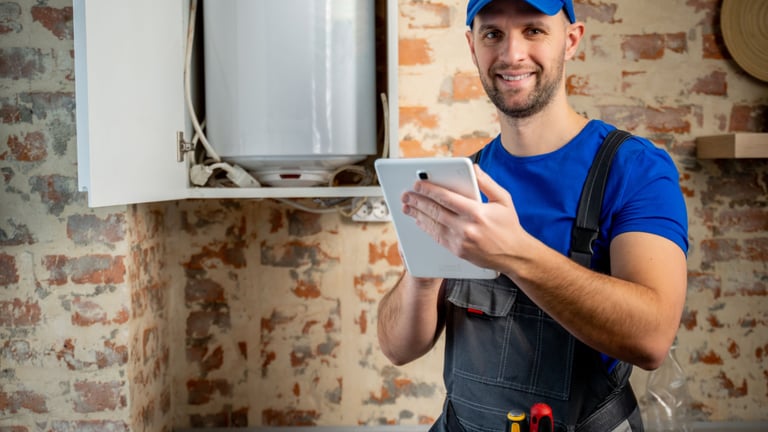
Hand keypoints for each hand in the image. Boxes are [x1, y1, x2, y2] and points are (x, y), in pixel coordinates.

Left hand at [401, 164, 526, 270]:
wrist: (514, 255)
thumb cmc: (509, 225)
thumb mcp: (503, 199)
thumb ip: (486, 182)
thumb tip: (473, 168)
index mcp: (477, 212)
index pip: (446, 198)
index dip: (429, 190)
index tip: (418, 184)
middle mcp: (466, 227)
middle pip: (435, 211)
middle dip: (418, 201)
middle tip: (406, 195)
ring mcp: (460, 241)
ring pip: (433, 225)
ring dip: (417, 215)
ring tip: (407, 207)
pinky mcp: (458, 251)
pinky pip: (437, 237)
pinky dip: (426, 228)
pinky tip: (419, 221)